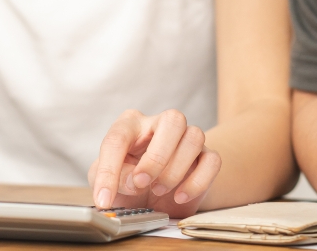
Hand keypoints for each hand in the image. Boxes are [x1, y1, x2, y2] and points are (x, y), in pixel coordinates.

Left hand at [88, 109, 220, 217]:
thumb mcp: (111, 183)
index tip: (104, 198)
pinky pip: (212, 161)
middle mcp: (161, 125)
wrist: (155, 196)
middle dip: (156, 156)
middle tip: (142, 183)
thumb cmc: (128, 181)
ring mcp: (187, 139)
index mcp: (131, 125)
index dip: (109, 170)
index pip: (118, 137)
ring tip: (160, 190)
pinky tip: (180, 196)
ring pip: (195, 136)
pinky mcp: (206, 157)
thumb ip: (115, 179)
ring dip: (176, 169)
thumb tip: (134, 182)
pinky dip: (197, 182)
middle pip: (173, 120)